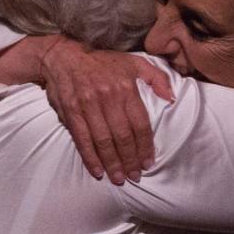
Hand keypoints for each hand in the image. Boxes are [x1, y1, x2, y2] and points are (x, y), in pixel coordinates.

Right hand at [40, 37, 173, 183]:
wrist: (62, 55)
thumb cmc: (101, 61)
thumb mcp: (133, 62)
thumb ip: (156, 77)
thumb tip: (171, 98)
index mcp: (125, 88)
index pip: (139, 123)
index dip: (145, 146)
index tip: (148, 162)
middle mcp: (107, 98)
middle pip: (122, 136)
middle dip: (130, 159)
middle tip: (135, 176)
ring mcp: (87, 106)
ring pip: (103, 140)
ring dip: (112, 163)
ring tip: (119, 178)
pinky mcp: (71, 112)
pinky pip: (82, 139)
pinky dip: (90, 158)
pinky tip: (98, 171)